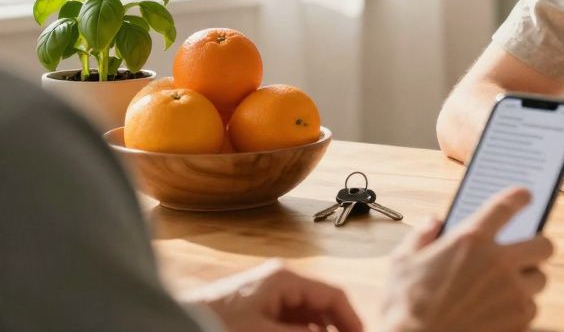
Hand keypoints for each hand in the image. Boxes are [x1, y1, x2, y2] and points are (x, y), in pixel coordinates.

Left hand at [183, 260, 361, 331]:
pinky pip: (288, 321)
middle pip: (321, 306)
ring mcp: (268, 294)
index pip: (333, 295)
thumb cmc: (213, 322)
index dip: (351, 319)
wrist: (171, 323)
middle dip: (334, 327)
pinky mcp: (256, 309)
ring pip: (306, 316)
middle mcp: (280, 281)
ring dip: (317, 331)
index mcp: (285, 278)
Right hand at [380, 186, 553, 331]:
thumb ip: (421, 236)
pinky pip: (532, 307)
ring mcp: (513, 292)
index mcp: (471, 240)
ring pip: (540, 278)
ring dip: (527, 280)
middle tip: (524, 251)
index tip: (526, 196)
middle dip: (537, 245)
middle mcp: (499, 262)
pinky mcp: (519, 320)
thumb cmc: (404, 308)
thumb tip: (434, 222)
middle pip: (544, 244)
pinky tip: (501, 310)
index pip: (507, 205)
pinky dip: (520, 308)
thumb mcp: (401, 263)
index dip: (520, 197)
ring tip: (508, 285)